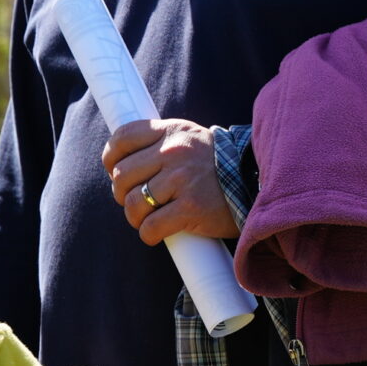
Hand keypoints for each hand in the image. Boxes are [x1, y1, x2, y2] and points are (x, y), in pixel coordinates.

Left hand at [103, 119, 238, 246]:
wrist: (256, 183)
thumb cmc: (216, 166)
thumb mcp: (189, 139)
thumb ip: (159, 143)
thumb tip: (118, 162)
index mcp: (172, 131)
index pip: (123, 138)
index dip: (110, 159)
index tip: (115, 172)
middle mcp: (175, 152)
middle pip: (122, 176)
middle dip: (123, 194)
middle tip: (138, 200)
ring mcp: (183, 179)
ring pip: (134, 203)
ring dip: (135, 217)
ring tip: (149, 218)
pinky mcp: (191, 208)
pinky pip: (151, 227)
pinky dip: (149, 234)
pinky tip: (158, 233)